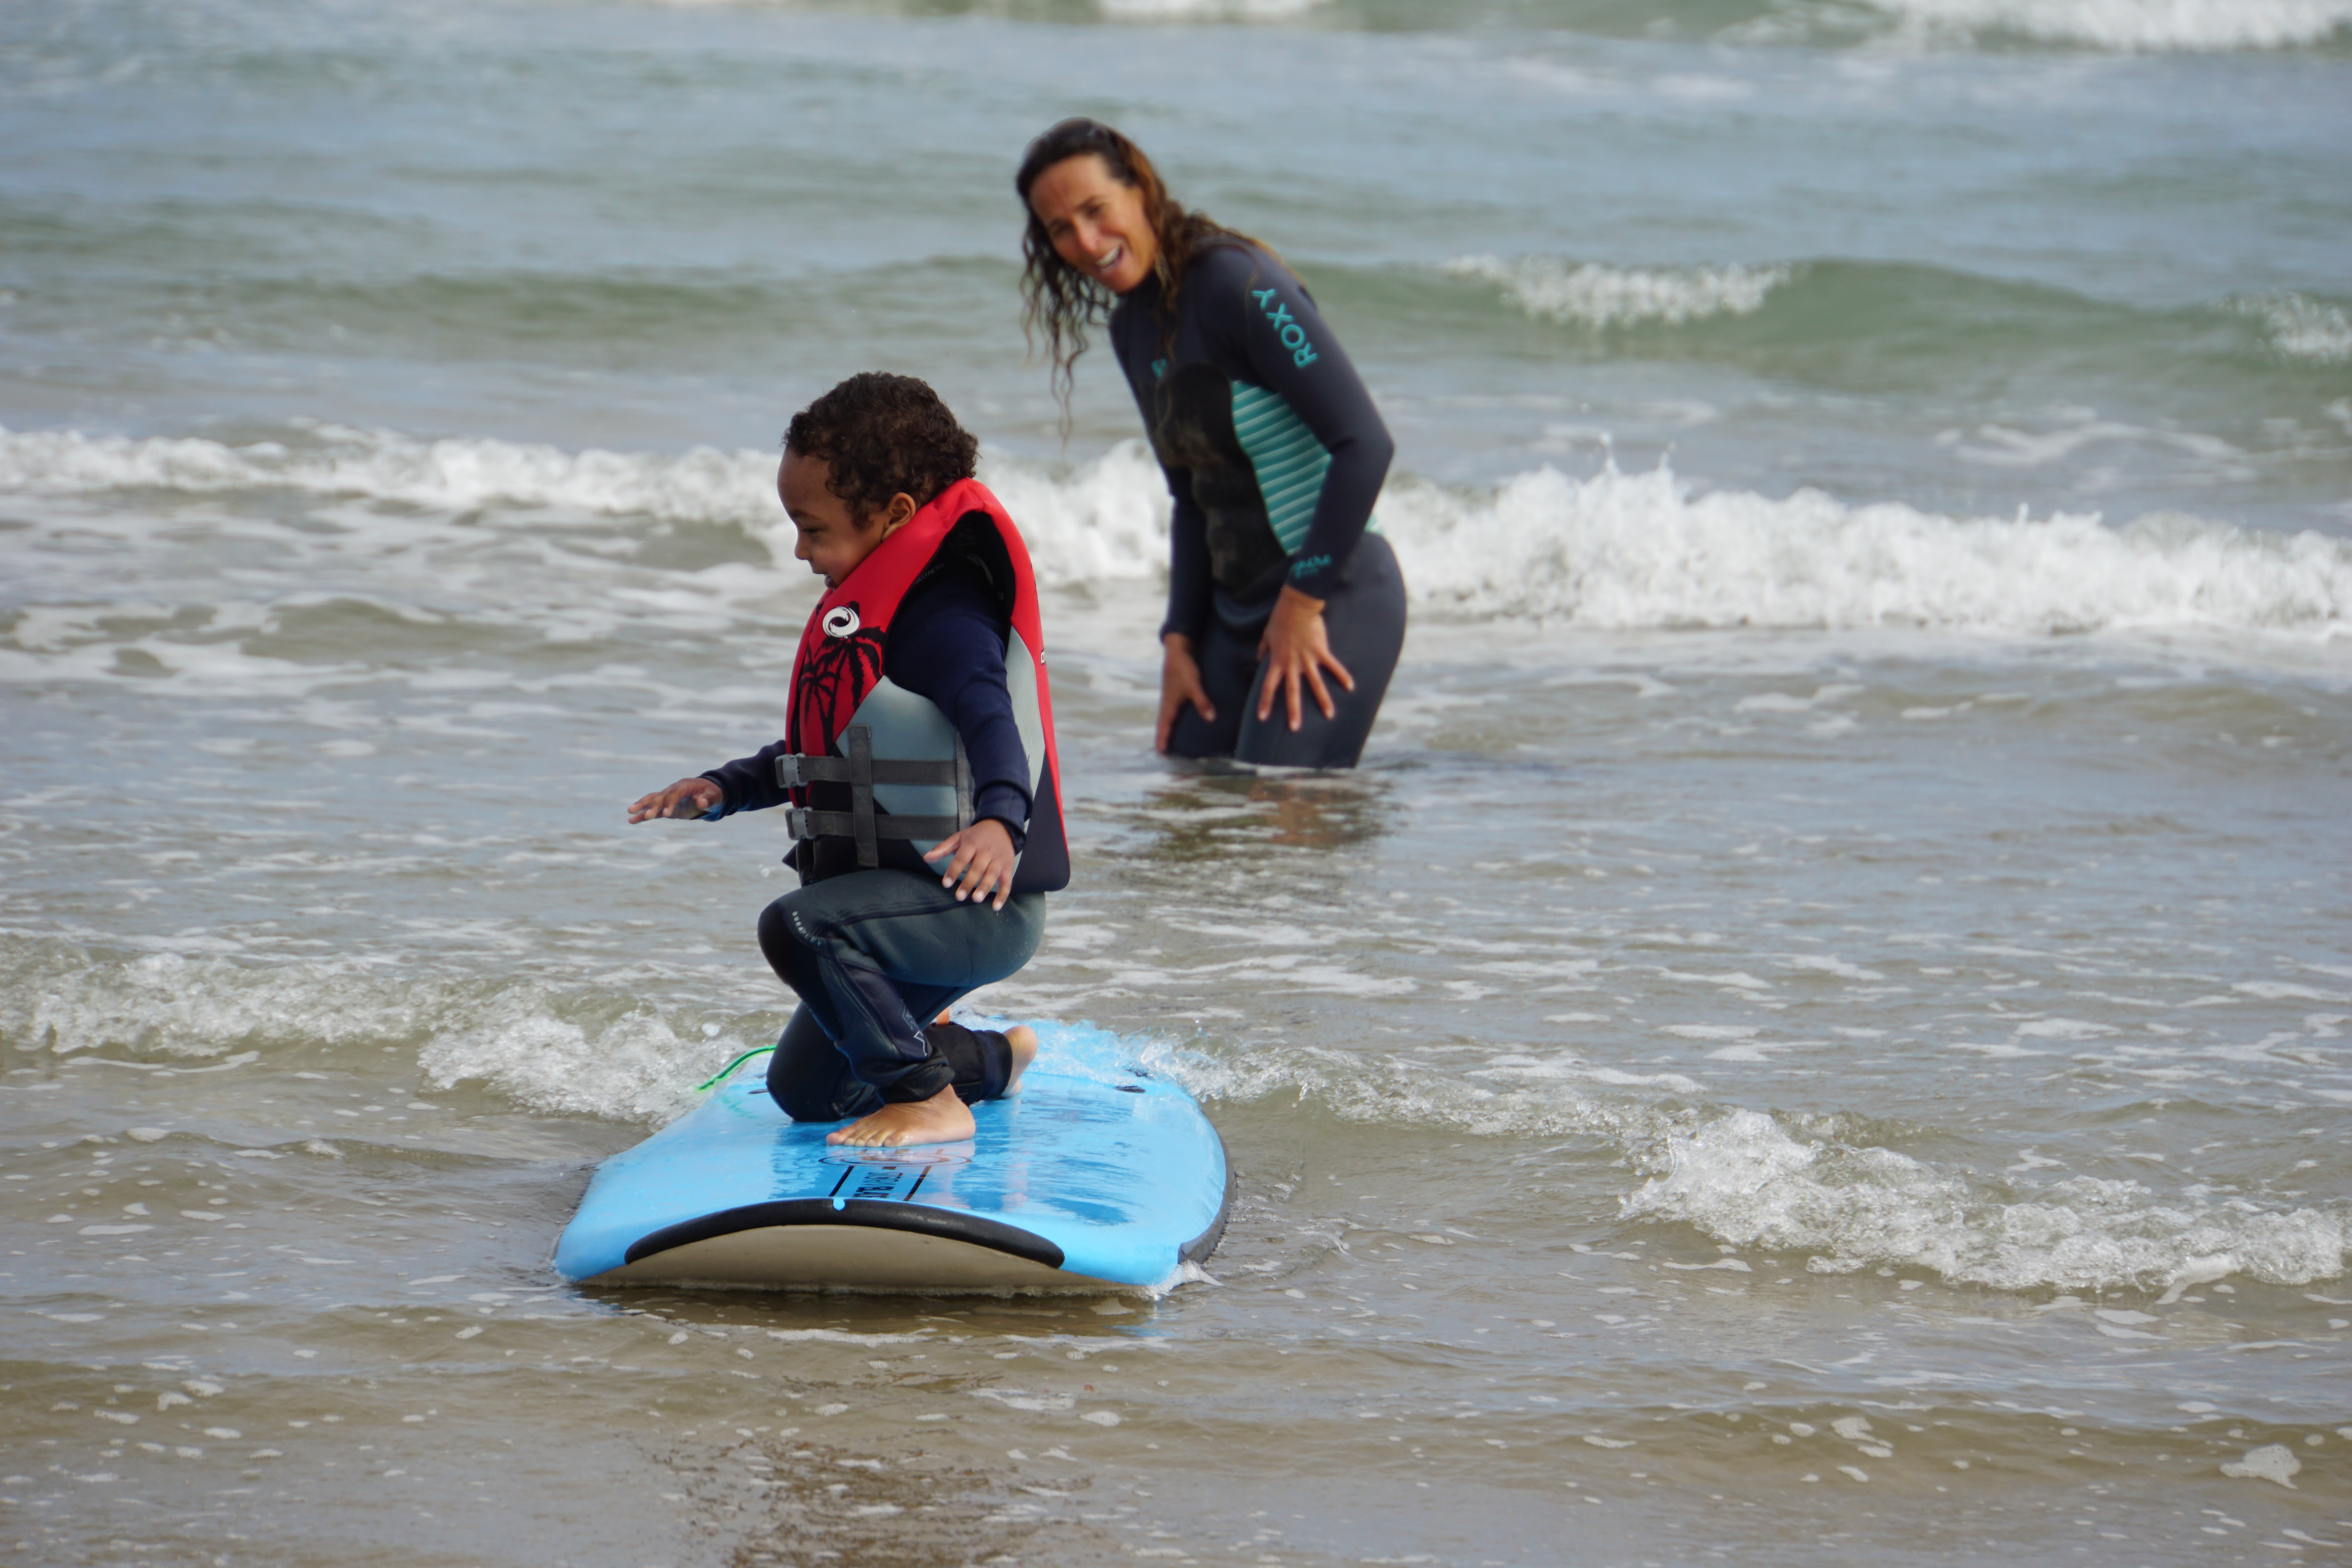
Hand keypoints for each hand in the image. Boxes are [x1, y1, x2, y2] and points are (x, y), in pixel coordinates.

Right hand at [627, 777, 721, 823]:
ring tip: (630, 813)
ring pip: (652, 800)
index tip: (666, 814)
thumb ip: (708, 799)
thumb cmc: (712, 794)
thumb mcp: (714, 796)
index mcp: (684, 786)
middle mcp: (673, 790)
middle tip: (647, 816)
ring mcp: (668, 797)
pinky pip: (653, 809)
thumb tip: (701, 802)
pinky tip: (632, 820)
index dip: (670, 803)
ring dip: (642, 806)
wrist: (708, 793)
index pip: (675, 794)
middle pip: (661, 797)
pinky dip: (643, 814)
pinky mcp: (665, 806)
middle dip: (653, 806)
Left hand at [922, 818, 1018, 910]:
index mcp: (972, 843)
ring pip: (992, 875)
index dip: (954, 870)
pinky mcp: (1008, 867)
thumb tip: (926, 858)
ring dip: (985, 887)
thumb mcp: (959, 837)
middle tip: (959, 897)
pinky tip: (996, 906)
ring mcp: (999, 860)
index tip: (945, 884)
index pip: (962, 858)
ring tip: (976, 899)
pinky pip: (1007, 882)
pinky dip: (1003, 895)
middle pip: (978, 868)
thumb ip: (943, 848)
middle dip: (968, 882)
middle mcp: (987, 851)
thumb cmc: (976, 836)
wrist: (1001, 827)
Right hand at [1155, 633, 1215, 753]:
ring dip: (1171, 726)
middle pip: (1165, 723)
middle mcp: (1168, 702)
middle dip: (1166, 736)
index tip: (1160, 753)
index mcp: (1168, 703)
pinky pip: (1176, 708)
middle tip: (1167, 750)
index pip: (1163, 726)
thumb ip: (1202, 702)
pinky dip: (1178, 716)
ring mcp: (1171, 696)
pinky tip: (1186, 718)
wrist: (1178, 648)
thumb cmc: (1183, 667)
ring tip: (1176, 738)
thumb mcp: (1193, 685)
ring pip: (1170, 716)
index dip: (1162, 739)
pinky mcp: (1177, 690)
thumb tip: (1210, 718)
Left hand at [1255, 585, 1352, 731]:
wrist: (1296, 606)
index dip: (1265, 702)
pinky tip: (1350, 687)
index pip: (1268, 686)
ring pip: (1316, 684)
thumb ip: (1263, 648)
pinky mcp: (1321, 651)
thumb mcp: (1267, 634)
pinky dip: (1342, 675)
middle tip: (1295, 728)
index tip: (1262, 717)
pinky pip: (1333, 666)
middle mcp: (1292, 664)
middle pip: (1292, 692)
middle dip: (1293, 711)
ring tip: (1329, 715)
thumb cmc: (1280, 619)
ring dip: (1323, 701)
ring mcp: (1308, 659)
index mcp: (1277, 661)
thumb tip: (1258, 657)